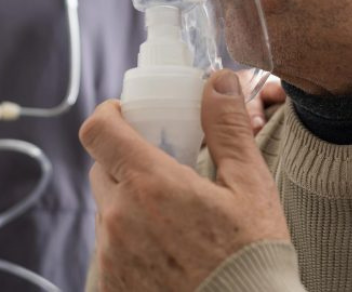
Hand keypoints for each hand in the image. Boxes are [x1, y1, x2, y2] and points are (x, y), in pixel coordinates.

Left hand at [80, 70, 289, 290]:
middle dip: (125, 161)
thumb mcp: (250, 188)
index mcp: (149, 184)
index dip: (108, 115)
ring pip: (107, 212)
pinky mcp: (109, 286)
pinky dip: (129, 244)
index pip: (98, 130)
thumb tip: (218, 81)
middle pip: (102, 169)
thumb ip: (227, 129)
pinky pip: (109, 251)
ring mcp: (111, 257)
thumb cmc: (253, 261)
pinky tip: (165, 254)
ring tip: (172, 221)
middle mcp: (119, 219)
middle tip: (161, 170)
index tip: (126, 115)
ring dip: (129, 205)